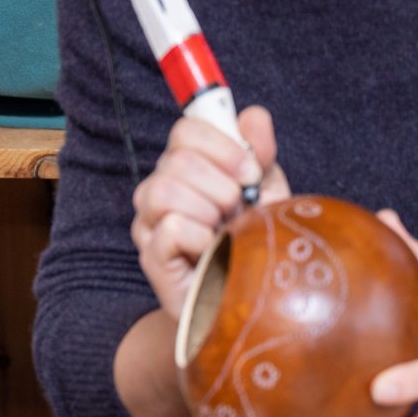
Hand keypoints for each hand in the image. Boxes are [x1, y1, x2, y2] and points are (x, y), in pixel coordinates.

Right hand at [131, 106, 289, 316]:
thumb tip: (254, 115)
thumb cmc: (252, 245)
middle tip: (238, 211)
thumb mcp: (268, 191)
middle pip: (177, 160)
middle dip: (222, 186)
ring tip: (223, 232)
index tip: (250, 173)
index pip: (186, 130)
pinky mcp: (151, 257)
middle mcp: (159, 190)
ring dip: (208, 211)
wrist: (244, 301)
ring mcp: (149, 224)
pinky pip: (169, 229)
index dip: (224, 146)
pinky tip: (210, 252)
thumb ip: (260, 152)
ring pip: (165, 190)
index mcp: (185, 167)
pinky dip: (200, 239)